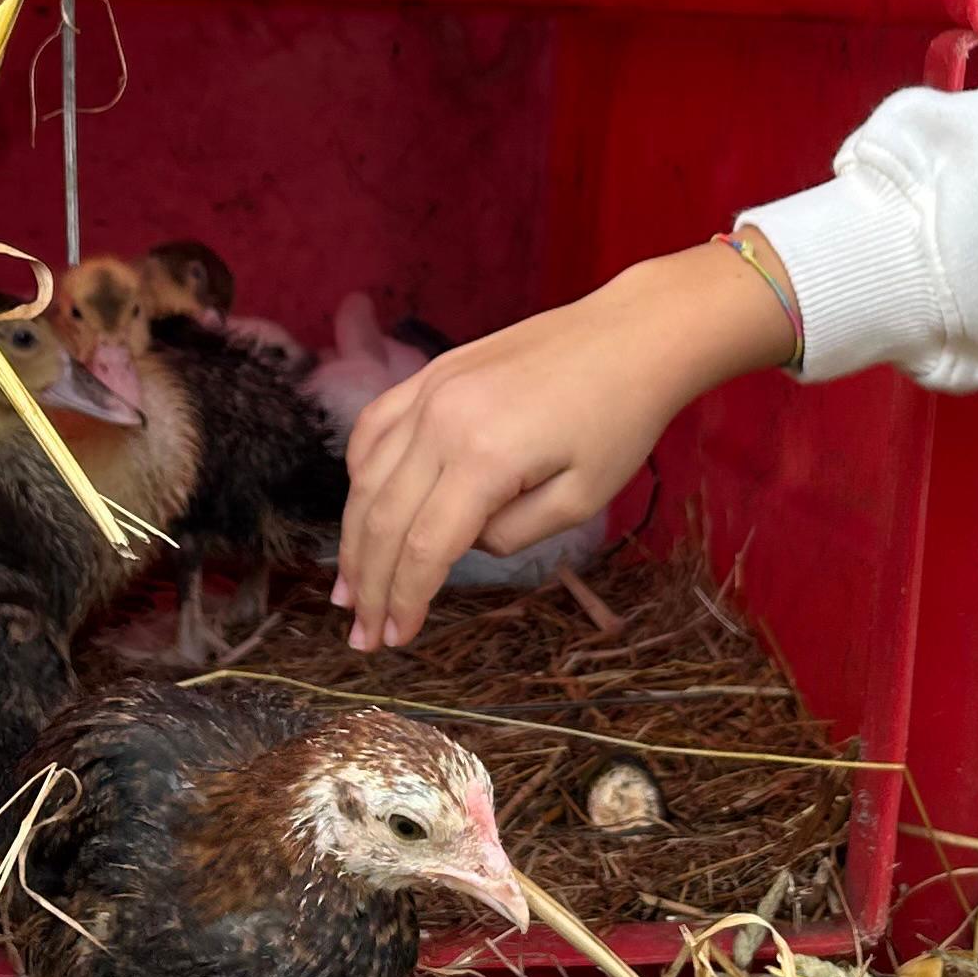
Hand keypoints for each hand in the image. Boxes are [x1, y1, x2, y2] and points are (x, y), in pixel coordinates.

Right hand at [334, 240, 797, 650]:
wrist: (630, 337)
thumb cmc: (619, 420)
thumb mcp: (583, 499)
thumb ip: (513, 536)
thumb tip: (464, 543)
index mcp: (485, 458)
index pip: (424, 548)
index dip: (405, 599)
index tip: (396, 639)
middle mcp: (441, 421)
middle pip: (383, 518)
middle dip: (369, 583)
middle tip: (361, 635)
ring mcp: (429, 391)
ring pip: (366, 476)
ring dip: (352, 537)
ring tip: (347, 587)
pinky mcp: (431, 374)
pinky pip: (374, 428)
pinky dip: (358, 473)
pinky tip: (359, 507)